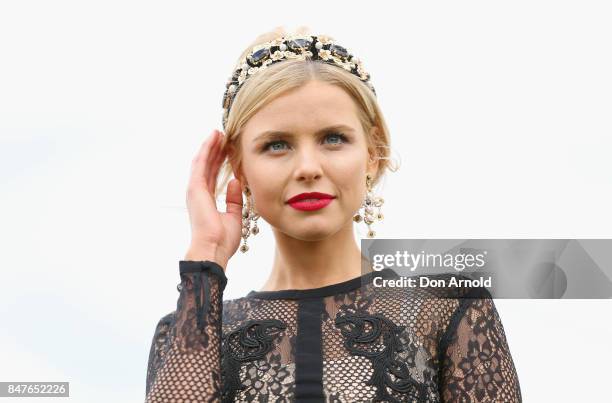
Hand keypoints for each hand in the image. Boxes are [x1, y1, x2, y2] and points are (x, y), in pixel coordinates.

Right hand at [184, 129, 242, 270]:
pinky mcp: (195, 188)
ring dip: (210, 146)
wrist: (213, 250)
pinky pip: (200, 164)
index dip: (219, 161)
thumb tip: (235, 181)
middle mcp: (198, 193)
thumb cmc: (223, 240)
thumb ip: (234, 199)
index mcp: (206, 200)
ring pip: (203, 161)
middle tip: (223, 135)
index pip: (213, 175)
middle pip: (207, 166)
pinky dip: (206, 150)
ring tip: (218, 132)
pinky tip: (213, 138)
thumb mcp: (234, 216)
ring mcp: (195, 190)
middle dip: (215, 150)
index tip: (227, 148)